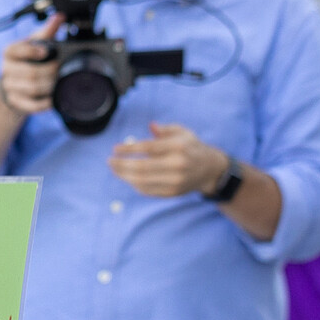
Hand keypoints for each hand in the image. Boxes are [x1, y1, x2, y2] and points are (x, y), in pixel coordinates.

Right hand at [0, 17, 63, 115]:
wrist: (13, 82)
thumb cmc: (27, 59)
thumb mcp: (34, 43)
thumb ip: (47, 31)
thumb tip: (59, 17)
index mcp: (9, 52)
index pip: (17, 51)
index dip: (31, 51)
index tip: (45, 51)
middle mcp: (6, 70)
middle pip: (29, 73)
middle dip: (49, 71)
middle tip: (60, 68)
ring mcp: (10, 87)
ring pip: (31, 89)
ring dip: (49, 86)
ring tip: (59, 82)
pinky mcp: (15, 102)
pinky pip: (31, 105)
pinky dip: (45, 103)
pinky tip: (53, 98)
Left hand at [108, 122, 229, 198]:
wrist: (209, 170)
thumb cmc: (190, 147)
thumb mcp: (182, 132)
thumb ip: (165, 129)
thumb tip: (150, 126)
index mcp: (179, 147)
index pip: (149, 148)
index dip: (129, 149)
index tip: (115, 149)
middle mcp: (178, 165)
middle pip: (143, 167)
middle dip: (122, 165)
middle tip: (110, 161)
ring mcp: (175, 181)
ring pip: (143, 181)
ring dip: (124, 176)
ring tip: (115, 169)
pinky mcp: (172, 193)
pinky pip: (148, 190)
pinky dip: (134, 184)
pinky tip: (127, 177)